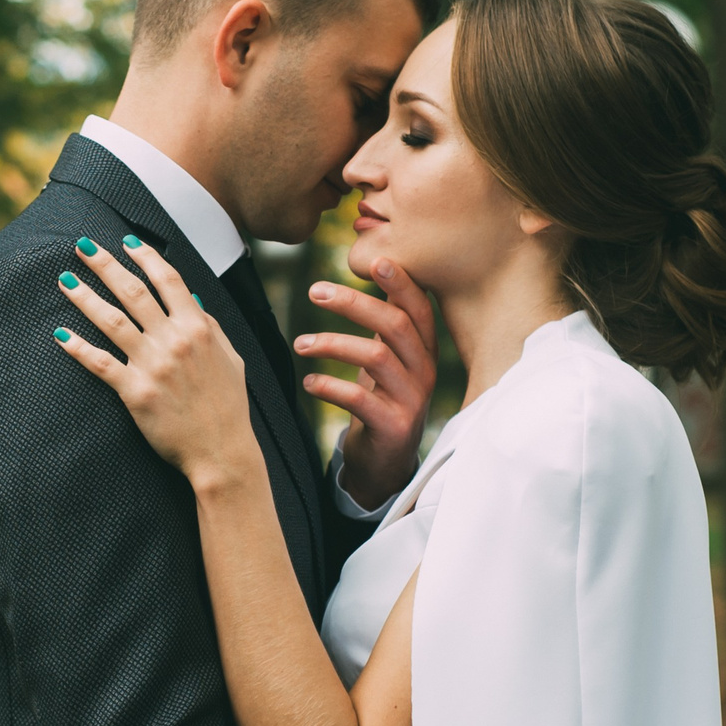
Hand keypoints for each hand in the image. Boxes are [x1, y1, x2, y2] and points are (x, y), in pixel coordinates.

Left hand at [52, 235, 261, 491]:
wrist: (221, 450)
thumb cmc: (228, 405)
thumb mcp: (231, 358)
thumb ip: (211, 326)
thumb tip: (192, 299)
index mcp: (198, 327)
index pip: (168, 280)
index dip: (145, 257)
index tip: (126, 242)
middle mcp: (173, 340)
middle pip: (133, 292)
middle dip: (105, 265)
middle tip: (83, 245)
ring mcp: (153, 365)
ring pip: (111, 321)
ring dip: (85, 297)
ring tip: (65, 280)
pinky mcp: (135, 392)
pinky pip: (100, 363)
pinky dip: (78, 347)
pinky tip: (60, 334)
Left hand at [293, 258, 436, 508]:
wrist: (385, 465)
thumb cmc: (382, 401)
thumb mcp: (388, 359)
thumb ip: (386, 323)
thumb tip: (376, 269)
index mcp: (424, 351)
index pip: (419, 308)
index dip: (400, 283)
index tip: (374, 260)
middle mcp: (424, 372)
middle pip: (394, 325)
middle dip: (354, 303)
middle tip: (315, 290)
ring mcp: (411, 401)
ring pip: (376, 357)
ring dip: (332, 343)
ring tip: (300, 343)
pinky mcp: (392, 427)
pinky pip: (360, 399)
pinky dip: (330, 387)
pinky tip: (309, 382)